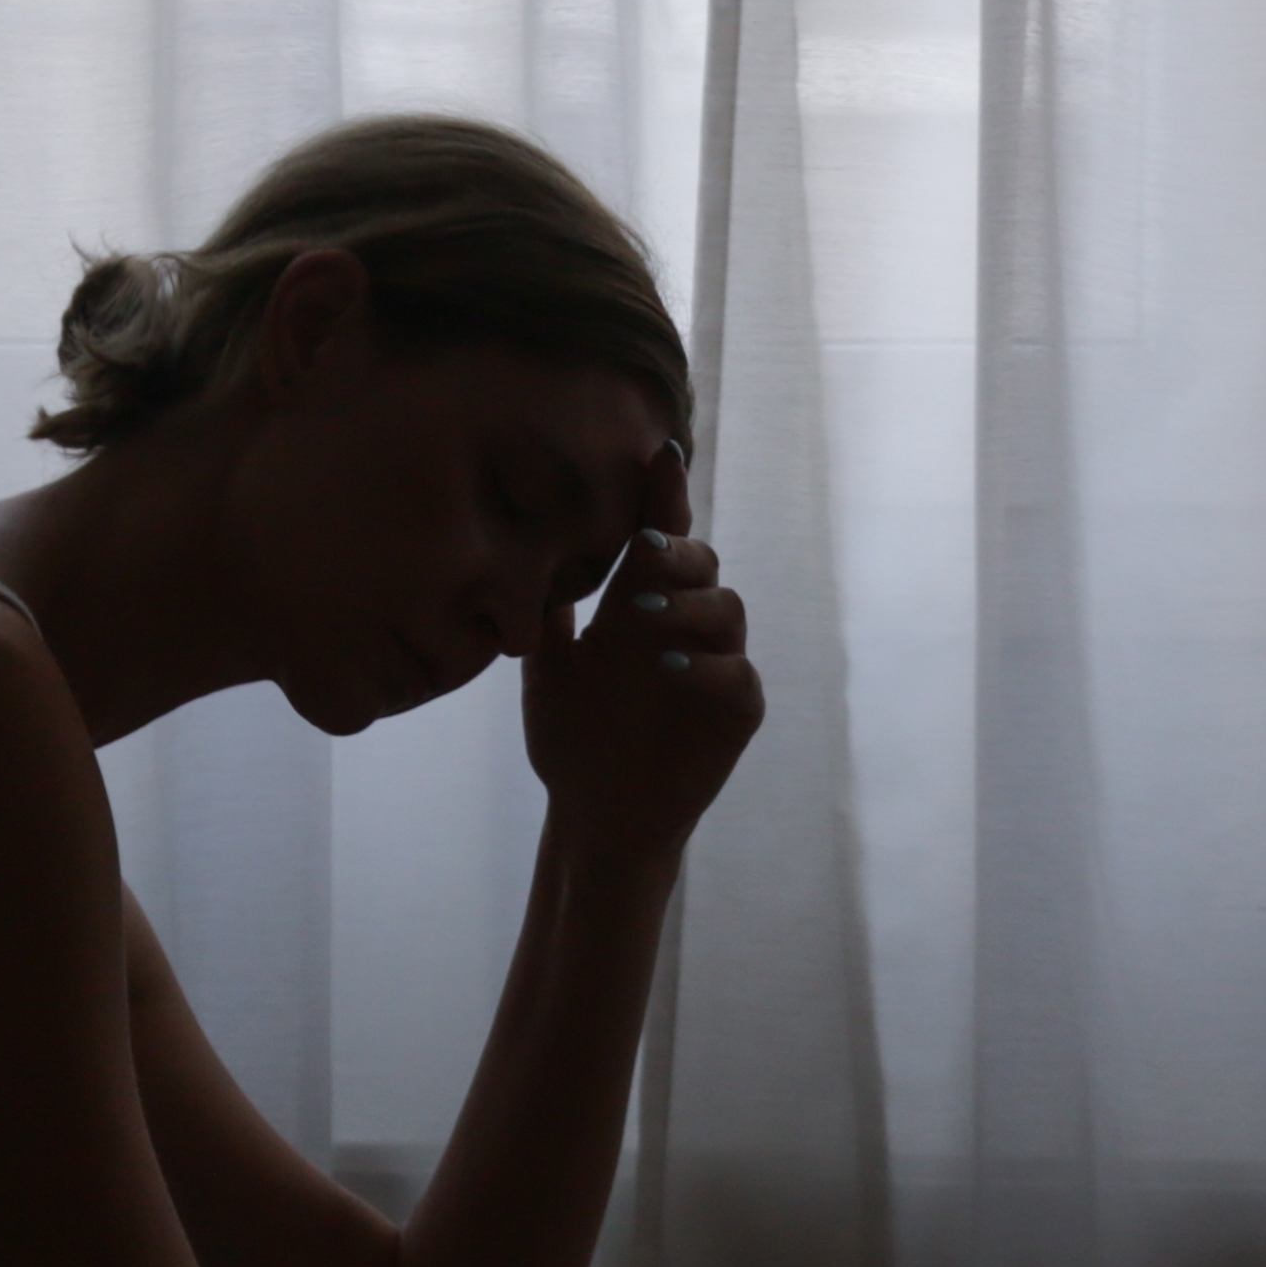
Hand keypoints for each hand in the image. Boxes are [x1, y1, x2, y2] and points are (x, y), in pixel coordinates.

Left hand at [522, 444, 759, 860]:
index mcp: (642, 604)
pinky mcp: (735, 711)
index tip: (659, 454)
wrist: (593, 812)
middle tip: (643, 550)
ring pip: (727, 609)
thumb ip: (546, 610)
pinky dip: (706, 667)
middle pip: (701, 561)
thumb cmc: (571, 737)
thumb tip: (528, 539)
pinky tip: (668, 666)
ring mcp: (715, 665)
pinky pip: (737, 675)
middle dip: (675, 549)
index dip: (664, 496)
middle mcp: (684, 625)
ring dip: (689, 602)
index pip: (660, 539)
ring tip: (642, 613)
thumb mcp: (546, 667)